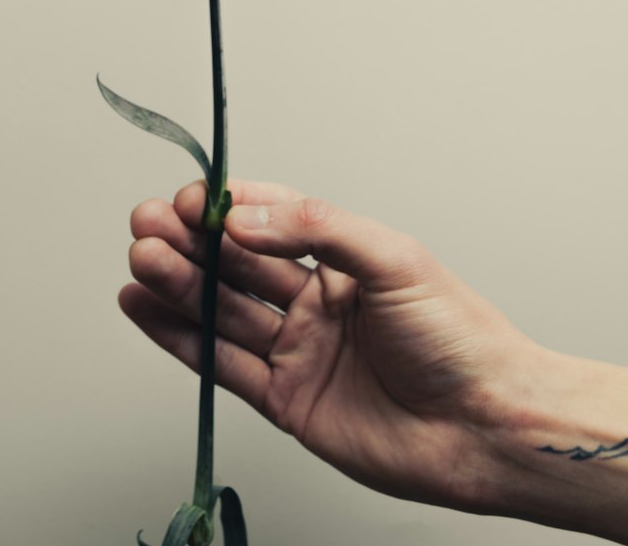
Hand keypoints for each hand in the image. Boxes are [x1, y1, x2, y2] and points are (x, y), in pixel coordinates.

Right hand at [120, 178, 536, 513]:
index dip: (227, 208)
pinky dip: (178, 337)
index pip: (269, 221)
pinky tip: (144, 307)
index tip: (194, 199)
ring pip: (221, 309)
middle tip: (148, 221)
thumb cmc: (460, 339)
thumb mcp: (393, 258)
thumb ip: (316, 230)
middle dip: (189, 240)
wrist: (488, 428)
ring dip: (176, 282)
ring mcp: (298, 351)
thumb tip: (245, 216)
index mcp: (342, 260)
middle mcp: (315, 303)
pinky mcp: (288, 401)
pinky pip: (221, 364)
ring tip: (139, 257)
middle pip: (235, 264)